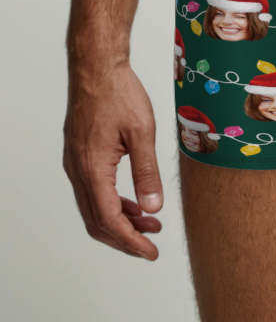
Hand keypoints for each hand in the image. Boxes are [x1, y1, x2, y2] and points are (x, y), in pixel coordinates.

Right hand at [62, 59, 163, 258]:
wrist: (97, 69)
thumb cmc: (119, 94)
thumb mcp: (142, 133)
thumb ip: (147, 173)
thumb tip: (153, 208)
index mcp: (93, 169)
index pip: (109, 220)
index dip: (130, 241)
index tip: (150, 252)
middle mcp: (79, 171)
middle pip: (97, 221)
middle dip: (125, 237)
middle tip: (151, 245)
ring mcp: (76, 164)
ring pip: (94, 207)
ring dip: (121, 220)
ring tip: (151, 223)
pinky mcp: (80, 156)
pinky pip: (94, 191)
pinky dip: (114, 202)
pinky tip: (135, 202)